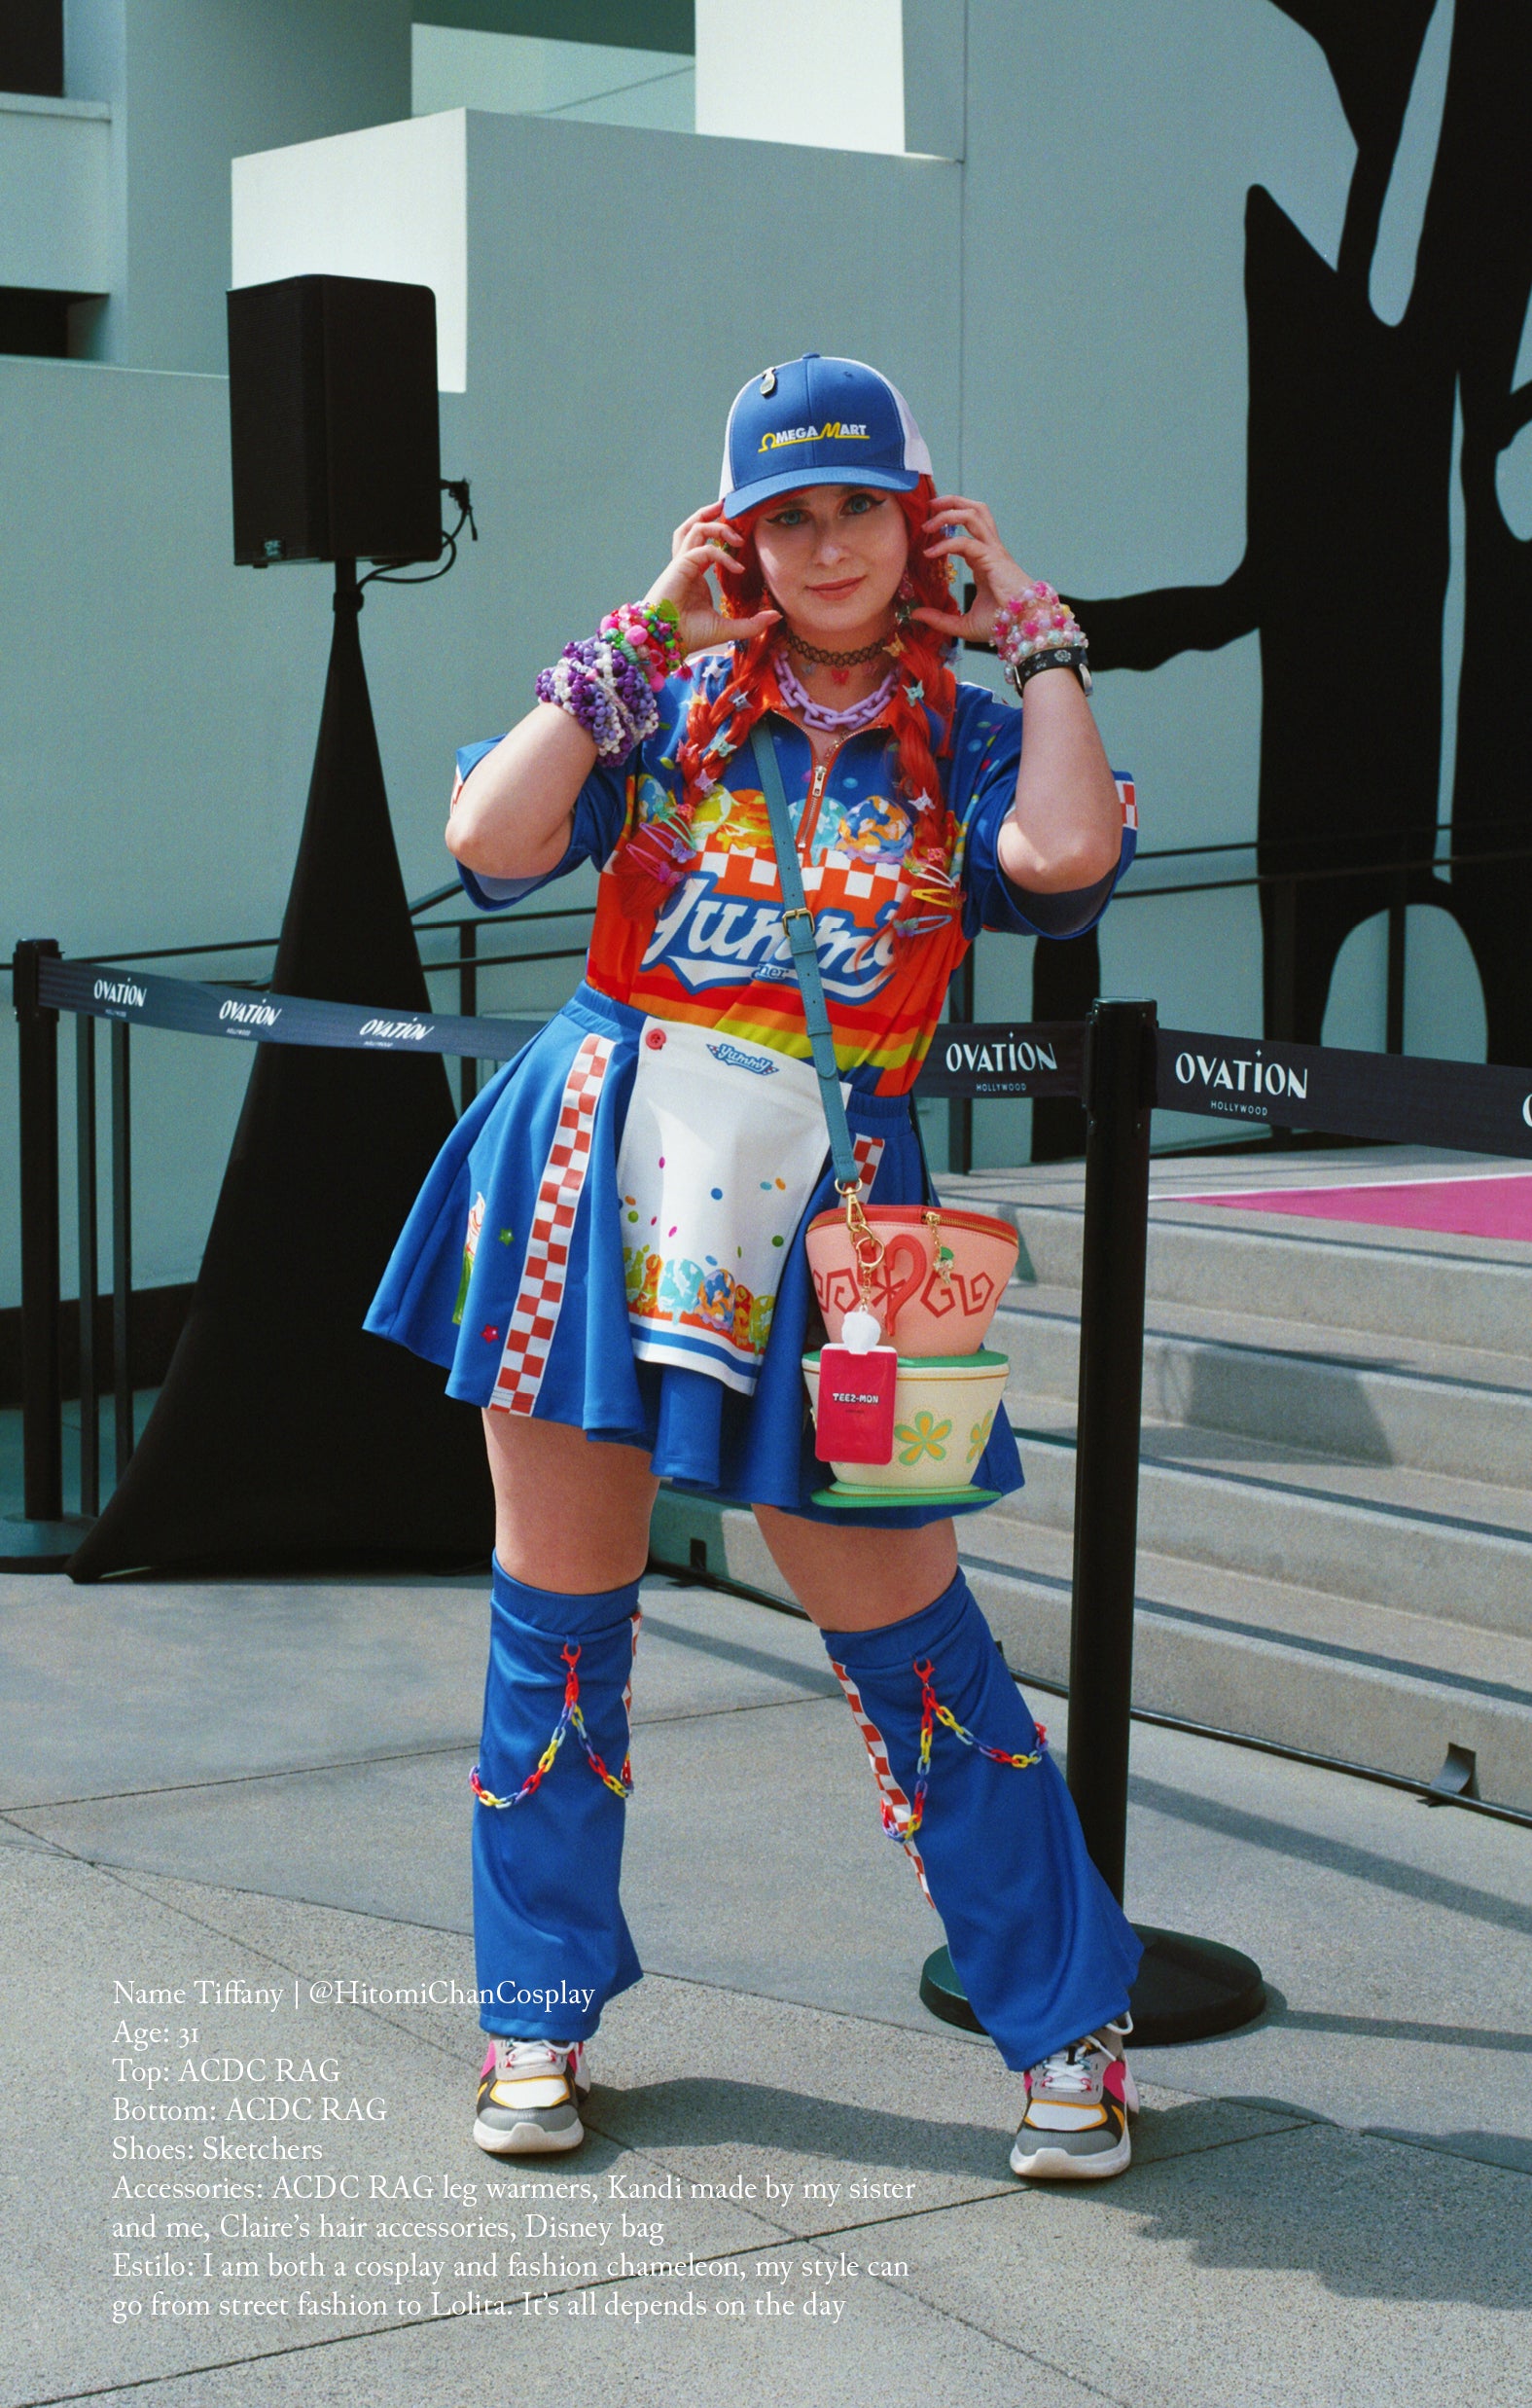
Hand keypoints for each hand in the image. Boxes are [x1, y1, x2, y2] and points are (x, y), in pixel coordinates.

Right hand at [642, 501, 781, 656]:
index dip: (721, 538)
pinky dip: (722, 555)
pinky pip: (704, 551)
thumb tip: (776, 615)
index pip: (704, 546)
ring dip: (716, 525)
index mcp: (693, 576)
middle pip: (692, 528)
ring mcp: (681, 565)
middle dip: (708, 514)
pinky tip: (738, 568)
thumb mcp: (728, 629)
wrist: (665, 644)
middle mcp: (685, 566)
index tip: (741, 541)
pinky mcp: (679, 567)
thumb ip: (752, 623)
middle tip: (727, 506)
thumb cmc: (689, 636)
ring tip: (736, 531)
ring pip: (694, 530)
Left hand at [910, 493, 1036, 644]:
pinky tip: (929, 553)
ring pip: (973, 515)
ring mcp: (993, 551)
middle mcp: (989, 549)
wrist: (1023, 628)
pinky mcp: (992, 558)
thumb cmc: (1000, 625)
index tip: (926, 531)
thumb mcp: (962, 624)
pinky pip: (966, 542)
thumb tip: (916, 613)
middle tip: (928, 508)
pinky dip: (946, 544)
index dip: (947, 523)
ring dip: (949, 512)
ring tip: (928, 522)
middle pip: (974, 510)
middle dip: (951, 502)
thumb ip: (939, 619)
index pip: (967, 529)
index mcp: (984, 559)